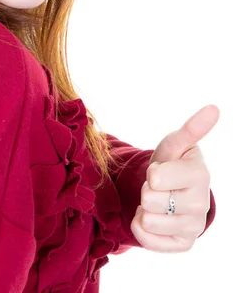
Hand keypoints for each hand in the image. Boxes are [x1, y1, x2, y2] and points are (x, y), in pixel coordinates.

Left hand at [130, 104, 218, 251]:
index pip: (156, 178)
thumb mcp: (176, 144)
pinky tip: (152, 217)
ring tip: (157, 201)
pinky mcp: (183, 245)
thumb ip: (192, 128)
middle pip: (150, 199)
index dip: (152, 172)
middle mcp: (201, 204)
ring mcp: (194, 227)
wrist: (171, 191)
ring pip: (148, 221)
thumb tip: (213, 108)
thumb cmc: (171, 163)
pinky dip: (140, 228)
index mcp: (200, 175)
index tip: (161, 170)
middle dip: (146, 190)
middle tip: (158, 187)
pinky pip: (148, 241)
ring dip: (143, 209)